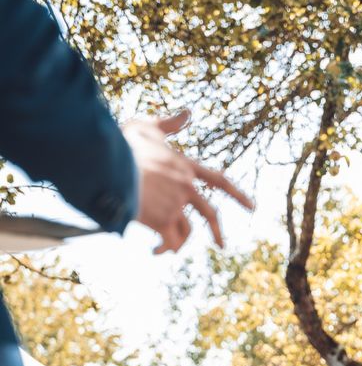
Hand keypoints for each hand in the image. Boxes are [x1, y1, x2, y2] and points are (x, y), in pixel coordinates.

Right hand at [122, 110, 253, 253]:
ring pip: (186, 232)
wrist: (105, 164)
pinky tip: (153, 252)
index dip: (237, 195)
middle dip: (217, 232)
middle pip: (210, 214)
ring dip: (176, 244)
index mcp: (186, 166)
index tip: (252, 207)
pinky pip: (170, 243)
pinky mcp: (163, 220)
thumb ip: (168, 124)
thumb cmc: (121, 146)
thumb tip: (187, 113)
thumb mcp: (146, 127)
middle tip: (222, 246)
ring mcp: (176, 204)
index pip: (219, 181)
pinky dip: (163, 250)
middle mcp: (186, 186)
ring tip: (161, 250)